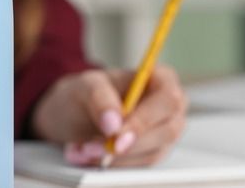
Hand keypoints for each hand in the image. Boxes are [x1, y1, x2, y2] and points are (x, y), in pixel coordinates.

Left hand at [31, 66, 187, 166]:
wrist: (75, 113)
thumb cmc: (87, 92)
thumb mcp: (87, 85)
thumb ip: (100, 98)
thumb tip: (114, 124)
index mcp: (161, 79)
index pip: (168, 99)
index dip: (145, 119)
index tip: (117, 134)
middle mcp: (169, 107)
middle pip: (166, 130)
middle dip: (129, 143)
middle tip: (95, 147)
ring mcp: (164, 132)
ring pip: (152, 152)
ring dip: (116, 156)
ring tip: (84, 149)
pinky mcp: (152, 153)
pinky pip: (139, 165)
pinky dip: (114, 164)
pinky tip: (92, 155)